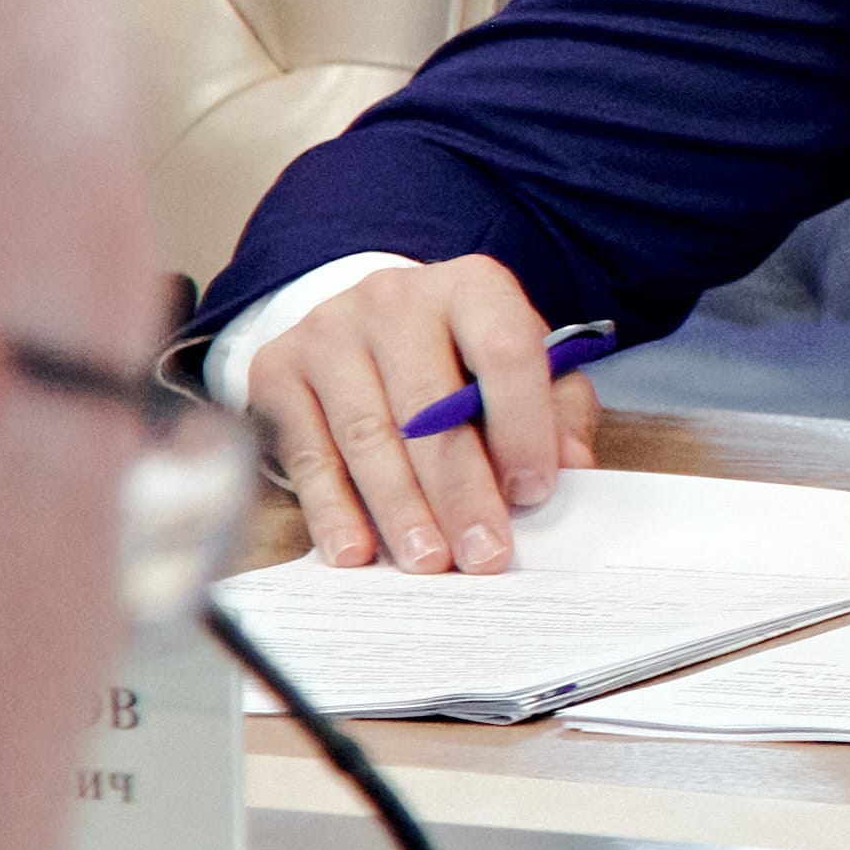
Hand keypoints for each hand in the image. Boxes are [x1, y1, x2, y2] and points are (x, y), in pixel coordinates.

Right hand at [250, 254, 602, 570]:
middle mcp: (394, 299)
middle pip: (428, 405)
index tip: (533, 494)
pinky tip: (355, 550)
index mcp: (472, 287)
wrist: (369, 328)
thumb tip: (572, 467)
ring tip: (428, 561)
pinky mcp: (277, 371)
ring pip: (367, 435)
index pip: (504, 351)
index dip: (522, 427)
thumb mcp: (527, 370)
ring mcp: (327, 331)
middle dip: (460, 490)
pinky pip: (308, 453)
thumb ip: (558, 413)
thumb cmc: (464, 360)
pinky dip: (332, 509)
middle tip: (484, 554)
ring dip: (400, 508)